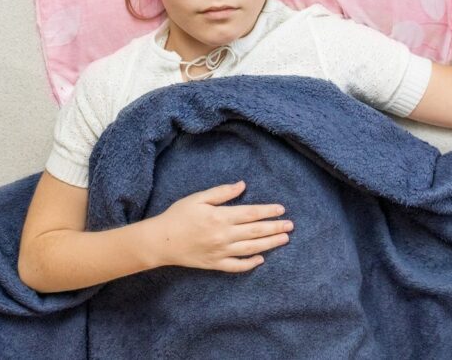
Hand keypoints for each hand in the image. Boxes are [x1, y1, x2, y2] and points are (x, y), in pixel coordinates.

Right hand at [149, 180, 292, 271]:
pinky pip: (236, 266)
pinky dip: (250, 264)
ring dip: (269, 244)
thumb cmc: (178, 216)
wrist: (161, 241)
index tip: (281, 209)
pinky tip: (261, 259)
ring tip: (284, 239)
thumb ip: (221, 192)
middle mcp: (223, 236)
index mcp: (220, 217)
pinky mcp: (215, 264)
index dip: (268, 211)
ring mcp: (220, 252)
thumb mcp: (198, 198)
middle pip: (255, 232)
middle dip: (275, 228)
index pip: (251, 213)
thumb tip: (242, 185)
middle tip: (290, 225)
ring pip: (251, 248)